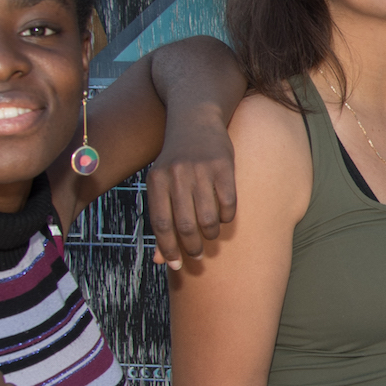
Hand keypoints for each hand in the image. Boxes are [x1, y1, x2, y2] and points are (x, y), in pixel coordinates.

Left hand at [146, 107, 237, 269]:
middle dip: (192, 247)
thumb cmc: (176, 161)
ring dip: (211, 234)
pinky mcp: (223, 166)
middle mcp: (177, 175)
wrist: (195, 120)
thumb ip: (161, 218)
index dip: (167, 248)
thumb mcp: (161, 184)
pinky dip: (227, 218)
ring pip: (208, 218)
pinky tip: (224, 218)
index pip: (161, 223)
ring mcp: (201, 170)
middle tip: (197, 254)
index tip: (175, 265)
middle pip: (186, 225)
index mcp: (156, 180)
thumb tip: (160, 261)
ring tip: (211, 235)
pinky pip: (228, 204)